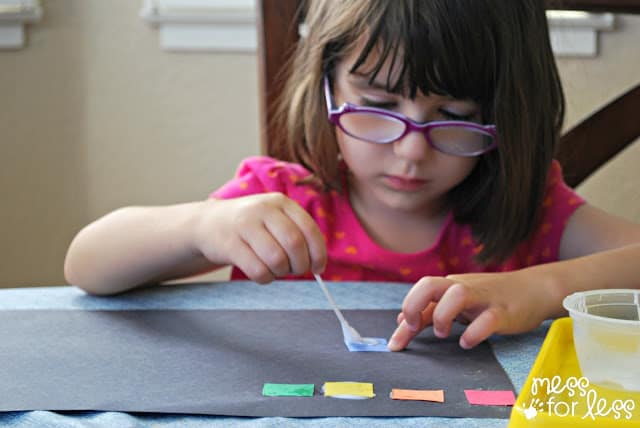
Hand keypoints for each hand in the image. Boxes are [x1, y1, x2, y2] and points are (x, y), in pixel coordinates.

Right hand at [194, 193, 326, 282]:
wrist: (209, 223)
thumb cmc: (252, 226)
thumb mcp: (275, 218)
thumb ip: (297, 233)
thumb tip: (319, 263)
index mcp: (281, 202)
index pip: (309, 229)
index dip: (318, 253)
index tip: (319, 268)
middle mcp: (263, 209)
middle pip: (294, 244)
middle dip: (300, 265)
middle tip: (294, 271)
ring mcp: (244, 225)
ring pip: (276, 259)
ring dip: (281, 272)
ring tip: (275, 269)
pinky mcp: (229, 244)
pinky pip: (257, 270)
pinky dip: (265, 278)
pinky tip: (261, 273)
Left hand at [387, 271, 556, 349]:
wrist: (535, 289)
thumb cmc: (491, 297)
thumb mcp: (458, 301)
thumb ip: (431, 309)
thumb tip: (400, 320)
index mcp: (449, 286)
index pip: (418, 298)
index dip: (402, 323)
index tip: (394, 346)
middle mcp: (462, 287)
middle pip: (429, 284)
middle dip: (413, 306)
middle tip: (415, 327)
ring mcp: (483, 298)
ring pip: (456, 295)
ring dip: (443, 316)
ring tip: (445, 334)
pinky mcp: (504, 311)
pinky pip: (487, 320)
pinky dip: (474, 334)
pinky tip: (467, 343)